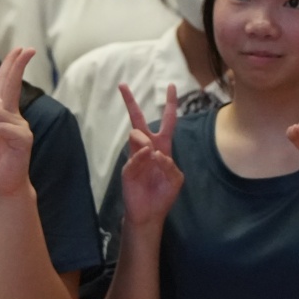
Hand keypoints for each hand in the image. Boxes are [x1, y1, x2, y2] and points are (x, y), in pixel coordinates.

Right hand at [116, 82, 182, 230]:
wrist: (150, 213)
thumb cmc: (163, 194)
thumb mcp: (176, 179)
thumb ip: (170, 165)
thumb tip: (156, 154)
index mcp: (163, 147)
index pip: (167, 121)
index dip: (170, 104)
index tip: (171, 86)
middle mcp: (148, 148)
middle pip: (139, 120)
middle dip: (131, 103)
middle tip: (122, 85)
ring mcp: (136, 156)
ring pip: (136, 135)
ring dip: (146, 142)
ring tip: (152, 155)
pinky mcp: (128, 169)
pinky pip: (134, 156)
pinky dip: (142, 157)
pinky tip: (148, 159)